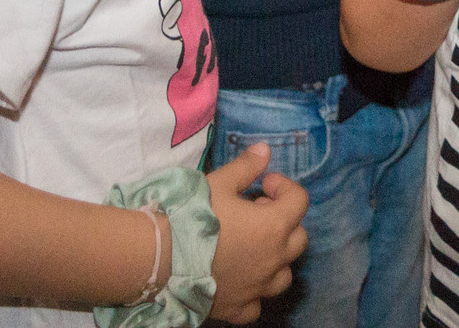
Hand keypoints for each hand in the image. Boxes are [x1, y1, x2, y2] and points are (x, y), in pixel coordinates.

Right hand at [205, 144, 308, 322]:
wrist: (159, 257)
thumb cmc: (192, 216)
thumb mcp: (220, 182)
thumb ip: (246, 167)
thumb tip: (265, 150)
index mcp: (274, 226)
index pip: (299, 201)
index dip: (283, 187)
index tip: (263, 183)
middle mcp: (274, 259)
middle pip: (298, 238)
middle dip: (283, 221)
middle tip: (256, 213)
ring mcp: (258, 288)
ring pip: (284, 275)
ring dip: (276, 258)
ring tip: (253, 247)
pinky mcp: (238, 308)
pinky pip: (256, 305)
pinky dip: (254, 293)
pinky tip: (240, 281)